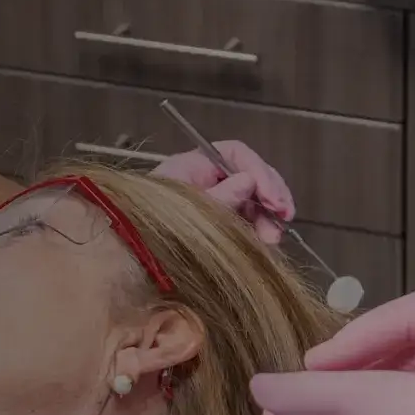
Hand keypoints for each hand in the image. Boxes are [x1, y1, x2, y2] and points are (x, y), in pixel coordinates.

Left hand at [150, 139, 293, 245]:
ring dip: (267, 217)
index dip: (260, 171)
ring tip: (272, 240)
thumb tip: (249, 181)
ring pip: (250, 201)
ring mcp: (210, 202)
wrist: (130, 261)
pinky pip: (242, 221)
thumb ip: (222, 196)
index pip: (235, 153)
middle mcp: (203, 180)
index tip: (275, 200)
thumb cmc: (152, 230)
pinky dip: (256, 231)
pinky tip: (264, 244)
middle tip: (283, 219)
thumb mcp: (190, 212)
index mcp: (192, 166)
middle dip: (270, 196)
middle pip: (249, 176)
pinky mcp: (214, 226)